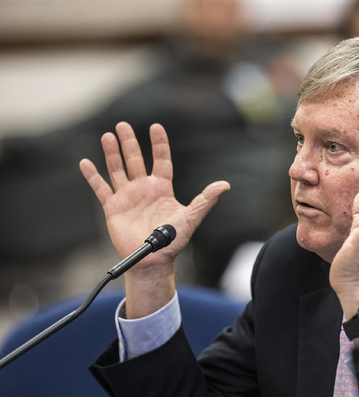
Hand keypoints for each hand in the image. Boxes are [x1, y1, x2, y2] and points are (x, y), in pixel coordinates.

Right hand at [79, 122, 228, 316]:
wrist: (153, 261)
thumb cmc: (173, 241)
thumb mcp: (191, 218)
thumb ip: (205, 200)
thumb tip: (225, 185)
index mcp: (162, 188)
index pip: (161, 160)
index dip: (159, 144)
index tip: (156, 127)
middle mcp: (144, 189)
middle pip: (135, 160)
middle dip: (130, 142)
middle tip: (123, 125)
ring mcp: (127, 197)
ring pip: (117, 169)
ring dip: (112, 153)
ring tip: (107, 136)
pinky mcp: (113, 208)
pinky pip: (101, 188)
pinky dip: (93, 176)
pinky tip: (85, 163)